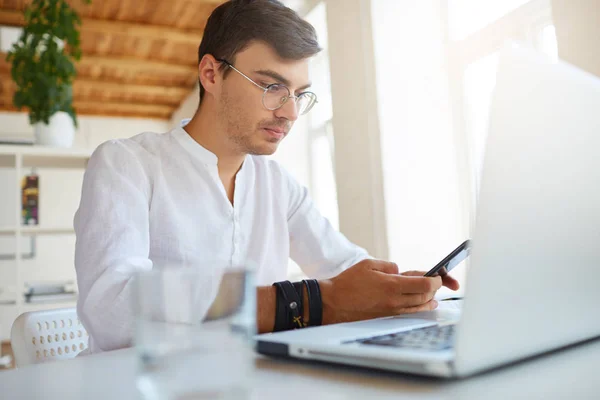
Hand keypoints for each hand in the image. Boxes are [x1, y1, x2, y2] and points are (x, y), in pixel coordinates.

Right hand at [319, 259, 458, 324]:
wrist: (333, 302)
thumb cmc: (348, 282)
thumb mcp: (368, 264)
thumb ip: (389, 266)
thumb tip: (400, 271)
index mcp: (391, 285)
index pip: (424, 285)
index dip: (435, 280)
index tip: (437, 276)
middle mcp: (394, 301)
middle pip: (425, 297)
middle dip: (434, 290)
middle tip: (436, 283)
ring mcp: (391, 312)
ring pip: (419, 308)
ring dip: (429, 301)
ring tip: (433, 297)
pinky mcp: (386, 319)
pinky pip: (409, 314)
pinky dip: (418, 309)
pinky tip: (421, 306)